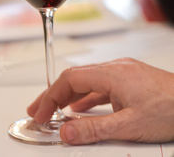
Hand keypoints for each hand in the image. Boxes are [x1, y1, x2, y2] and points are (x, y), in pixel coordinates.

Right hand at [27, 58, 173, 143]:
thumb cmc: (171, 109)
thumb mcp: (130, 126)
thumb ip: (95, 129)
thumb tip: (67, 132)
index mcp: (112, 74)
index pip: (70, 80)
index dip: (50, 96)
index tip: (40, 113)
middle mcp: (116, 68)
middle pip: (75, 77)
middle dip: (54, 95)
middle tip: (38, 111)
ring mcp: (124, 72)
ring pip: (88, 81)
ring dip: (69, 96)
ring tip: (55, 112)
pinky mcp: (131, 79)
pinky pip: (101, 85)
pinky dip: (87, 97)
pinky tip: (83, 108)